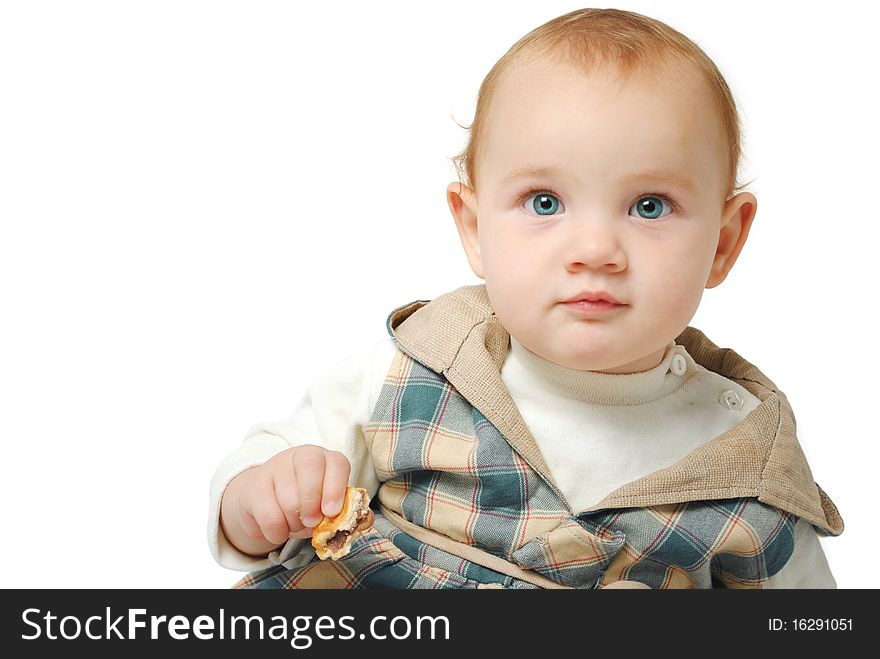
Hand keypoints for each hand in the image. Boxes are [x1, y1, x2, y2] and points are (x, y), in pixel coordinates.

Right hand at [221, 445, 351, 554]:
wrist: (265, 502)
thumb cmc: (305, 505)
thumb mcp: (326, 508)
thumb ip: (347, 514)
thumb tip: (366, 520)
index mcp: (326, 460)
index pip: (337, 463)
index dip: (336, 487)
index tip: (332, 512)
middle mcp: (301, 456)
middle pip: (310, 470)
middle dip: (312, 503)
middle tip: (311, 522)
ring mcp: (276, 467)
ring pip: (288, 497)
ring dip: (293, 523)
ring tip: (294, 525)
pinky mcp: (255, 484)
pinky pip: (268, 513)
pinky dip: (276, 531)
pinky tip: (278, 530)